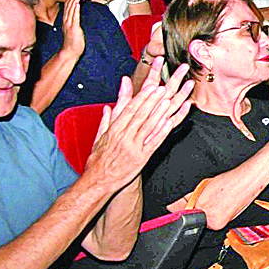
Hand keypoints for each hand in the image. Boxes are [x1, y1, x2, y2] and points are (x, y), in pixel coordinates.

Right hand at [60, 0, 85, 56]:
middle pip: (70, 4)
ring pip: (72, 8)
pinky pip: (74, 16)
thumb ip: (76, 20)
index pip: (69, 4)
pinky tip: (78, 2)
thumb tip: (81, 14)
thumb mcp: (75, 28)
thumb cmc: (74, 41)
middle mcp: (67, 19)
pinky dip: (76, 8)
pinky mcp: (74, 28)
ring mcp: (70, 23)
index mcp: (67, 19)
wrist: (70, 51)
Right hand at [83, 60, 193, 190]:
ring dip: (160, 113)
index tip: (151, 87)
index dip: (142, 98)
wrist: (99, 180)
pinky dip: (162, 132)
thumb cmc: (99, 159)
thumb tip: (108, 106)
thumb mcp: (99, 137)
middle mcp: (124, 137)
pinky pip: (154, 143)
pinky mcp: (142, 158)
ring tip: (169, 101)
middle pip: (141, 115)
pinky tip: (169, 122)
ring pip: (149, 127)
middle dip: (153, 101)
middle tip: (164, 89)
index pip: (130, 110)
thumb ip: (106, 121)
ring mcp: (134, 147)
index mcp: (114, 130)